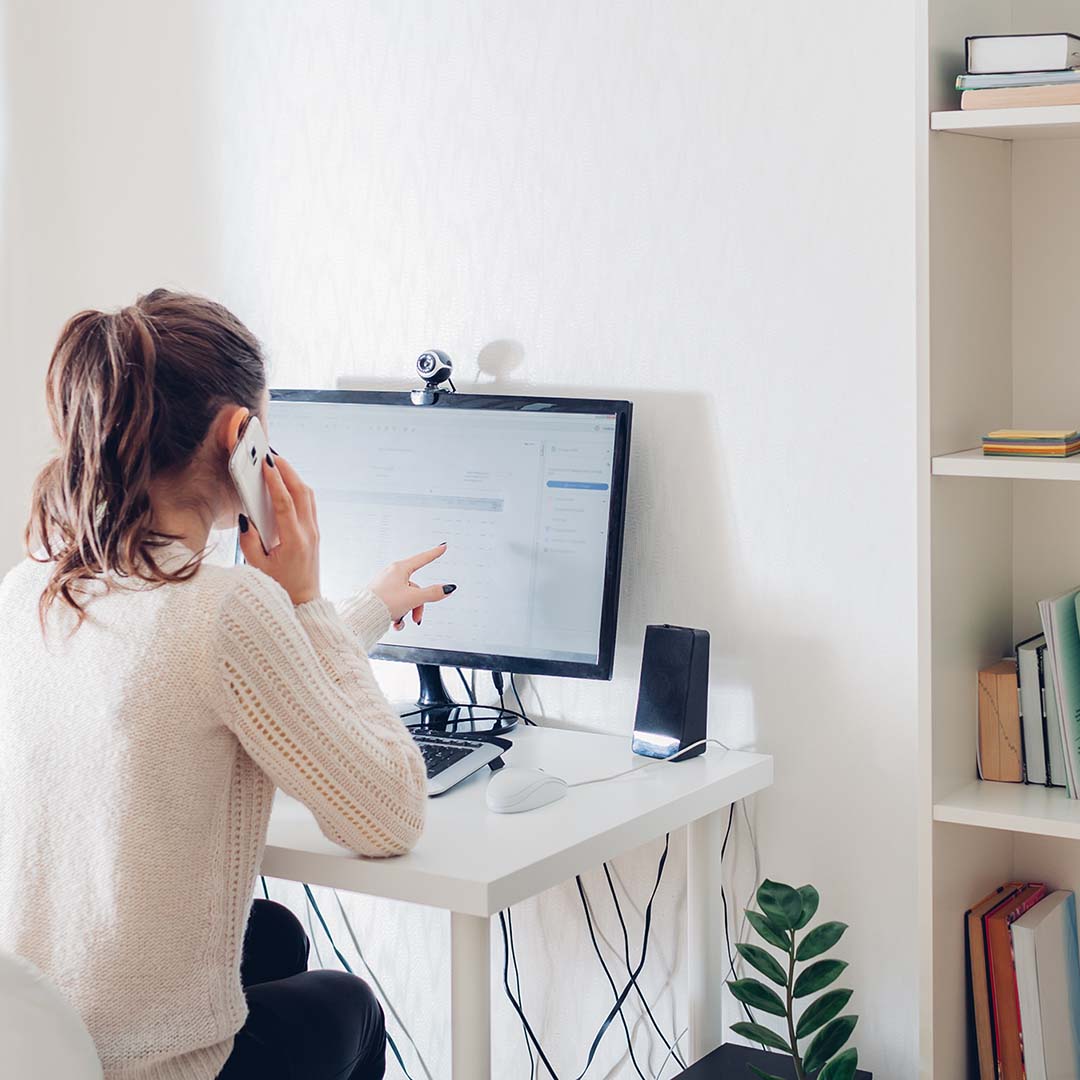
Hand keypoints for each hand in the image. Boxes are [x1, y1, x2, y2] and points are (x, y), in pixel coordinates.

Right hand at [238, 453, 320, 605]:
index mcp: (294, 540)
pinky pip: (309, 504)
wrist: (304, 601)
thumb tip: (245, 518)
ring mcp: (314, 531)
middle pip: (302, 492)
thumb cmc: (279, 586)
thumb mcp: (257, 566)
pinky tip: (286, 484)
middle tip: (271, 456)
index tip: (267, 464)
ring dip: (294, 477)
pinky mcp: (314, 532)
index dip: (275, 480)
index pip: (285, 502)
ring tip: (278, 465)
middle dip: (288, 471)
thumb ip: (249, 541)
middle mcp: (308, 533)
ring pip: (308, 496)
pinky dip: (298, 489)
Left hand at [368, 543, 456, 629]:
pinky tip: (395, 623)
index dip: (434, 553)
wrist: (363, 615)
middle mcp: (392, 575)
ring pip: (407, 599)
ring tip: (401, 621)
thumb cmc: (383, 602)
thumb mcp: (413, 598)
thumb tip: (447, 589)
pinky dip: (398, 615)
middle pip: (416, 588)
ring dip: (408, 612)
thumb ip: (433, 593)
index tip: (442, 547)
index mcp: (400, 569)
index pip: (423, 559)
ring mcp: (386, 585)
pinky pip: (397, 604)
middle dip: (418, 605)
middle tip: (417, 617)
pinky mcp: (381, 596)